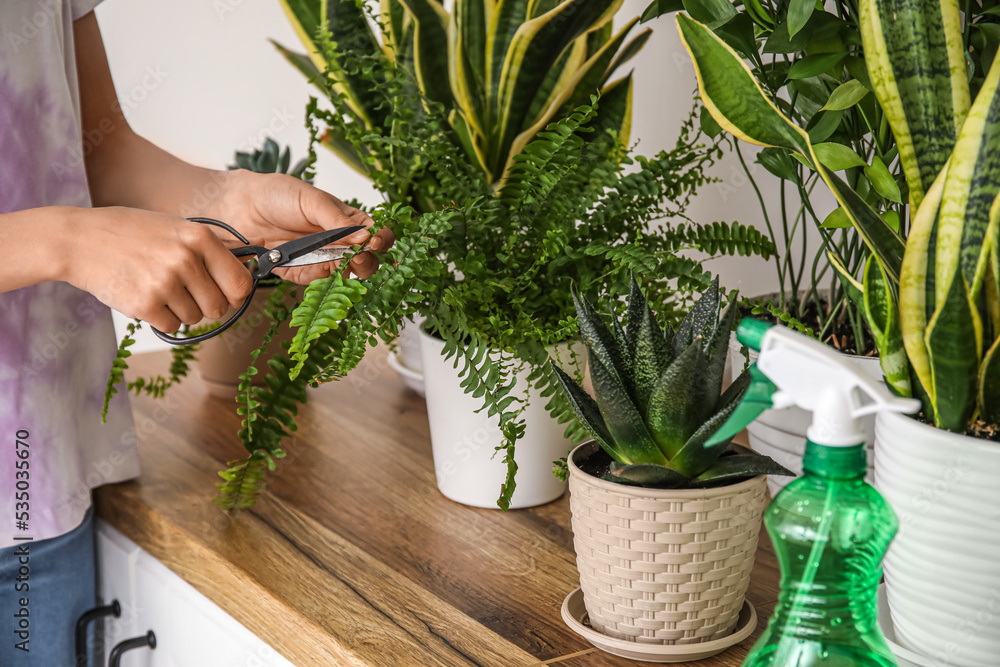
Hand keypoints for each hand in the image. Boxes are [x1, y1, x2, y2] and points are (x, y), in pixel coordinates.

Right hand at [63, 207, 252, 332]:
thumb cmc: (129, 232)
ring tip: (157, 287)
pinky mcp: (145, 304)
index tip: (228, 296)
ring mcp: (165, 282)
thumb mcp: (174, 226)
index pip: (240, 282)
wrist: (78, 240)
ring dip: (180, 310)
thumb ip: (208, 248)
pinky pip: (172, 326)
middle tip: (184, 293)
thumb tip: (245, 270)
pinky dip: (161, 318)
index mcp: (199, 237)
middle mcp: (186, 259)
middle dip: (205, 306)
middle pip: (218, 306)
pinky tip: (144, 296)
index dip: (236, 294)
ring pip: (194, 318)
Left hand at [207, 170, 394, 283]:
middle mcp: (337, 242)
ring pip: (346, 276)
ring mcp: (320, 259)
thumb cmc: (275, 194)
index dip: (380, 240)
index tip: (373, 241)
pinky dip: (319, 276)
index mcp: (346, 220)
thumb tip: (366, 236)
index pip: (376, 234)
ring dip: (344, 271)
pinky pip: (318, 282)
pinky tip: (314, 265)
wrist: (236, 207)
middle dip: (366, 261)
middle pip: (367, 261)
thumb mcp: (311, 199)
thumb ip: (338, 220)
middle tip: (356, 255)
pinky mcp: (300, 273)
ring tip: (334, 260)